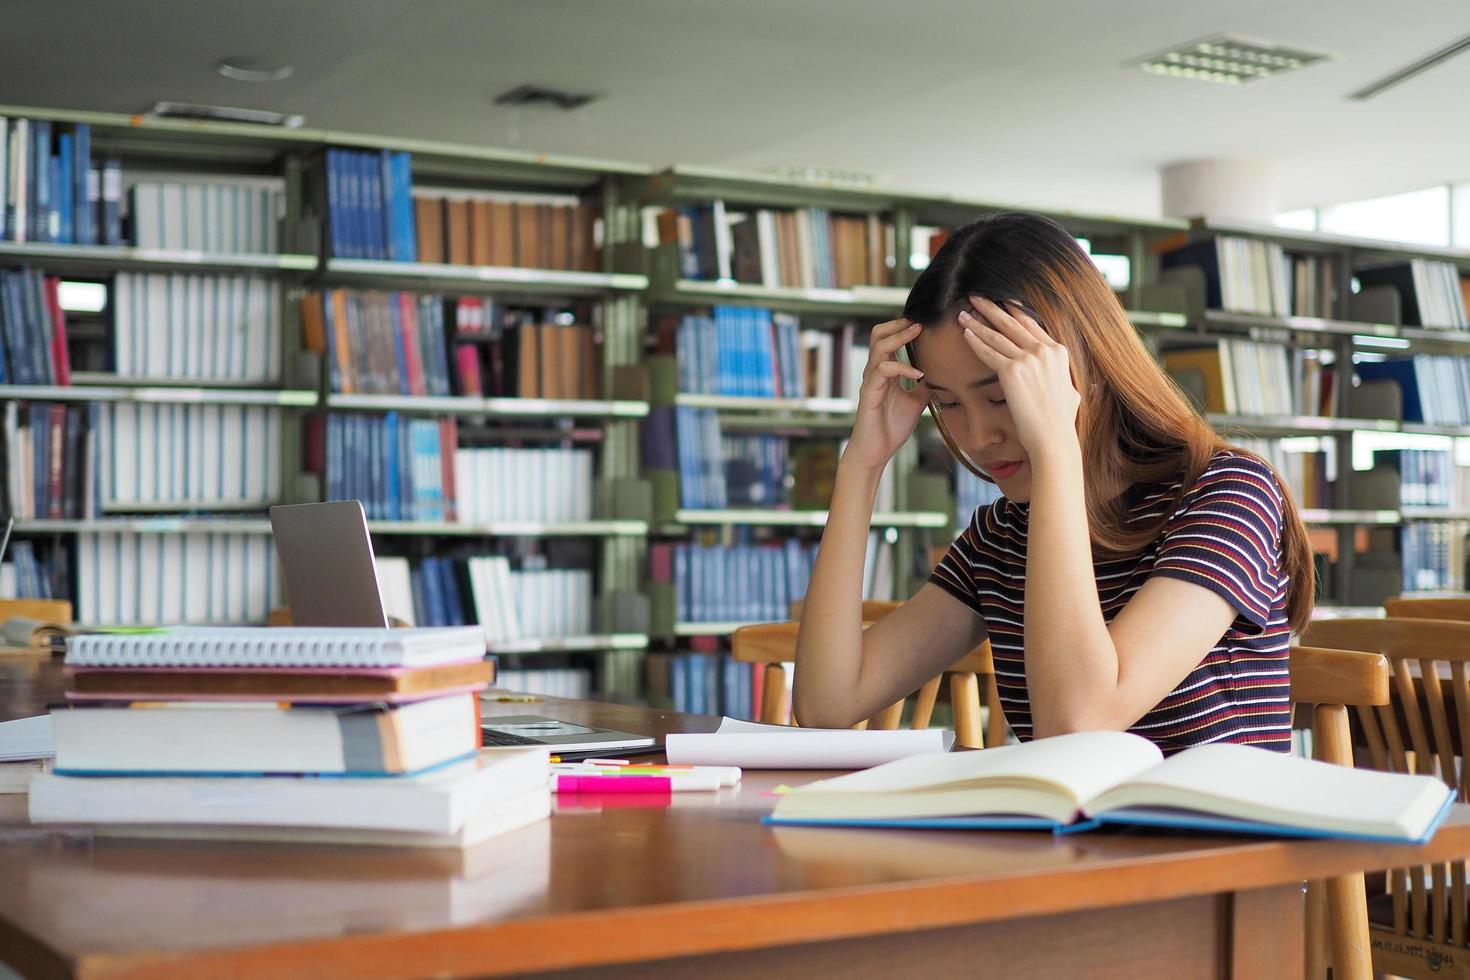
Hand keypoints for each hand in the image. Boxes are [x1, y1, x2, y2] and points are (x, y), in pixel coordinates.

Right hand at [843, 318, 928, 472]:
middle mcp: (875, 372)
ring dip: (899, 337)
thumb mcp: (916, 402)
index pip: (890, 339)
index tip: (925, 321)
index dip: (904, 328)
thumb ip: (924, 386)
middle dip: (898, 324)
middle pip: (878, 334)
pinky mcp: (870, 392)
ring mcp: (871, 380)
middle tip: (919, 320)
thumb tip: (941, 374)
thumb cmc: (891, 428)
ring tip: (917, 332)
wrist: (876, 451)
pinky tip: (918, 374)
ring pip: (879, 346)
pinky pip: (883, 369)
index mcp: (885, 372)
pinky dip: (902, 367)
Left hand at [958, 296, 1079, 461]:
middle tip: (976, 296)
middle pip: (1012, 322)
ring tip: (963, 313)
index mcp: (1058, 351)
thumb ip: (1065, 380)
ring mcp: (1028, 359)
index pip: (1031, 324)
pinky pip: (988, 352)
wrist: (1053, 437)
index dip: (1013, 311)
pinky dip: (975, 341)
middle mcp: (1044, 350)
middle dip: (992, 307)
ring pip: (997, 335)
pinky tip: (965, 333)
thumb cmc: (1060, 421)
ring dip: (977, 321)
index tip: (1000, 302)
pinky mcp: (1011, 371)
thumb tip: (1069, 383)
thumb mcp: (1072, 392)